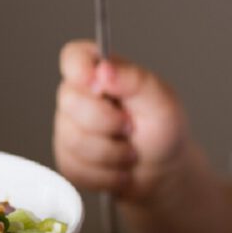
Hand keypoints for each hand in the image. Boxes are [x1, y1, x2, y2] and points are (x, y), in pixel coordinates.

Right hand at [53, 40, 189, 199]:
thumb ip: (135, 80)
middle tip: (132, 127)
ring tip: (130, 151)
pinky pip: (74, 167)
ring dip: (111, 153)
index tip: (99, 88)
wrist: (162, 171)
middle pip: (70, 101)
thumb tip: (104, 68)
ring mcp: (69, 126)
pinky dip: (104, 174)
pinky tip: (119, 169)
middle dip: (107, 123)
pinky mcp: (67, 156)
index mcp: (103, 72)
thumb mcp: (162, 101)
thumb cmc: (164, 131)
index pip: (74, 57)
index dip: (80, 71)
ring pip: (72, 139)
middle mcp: (80, 95)